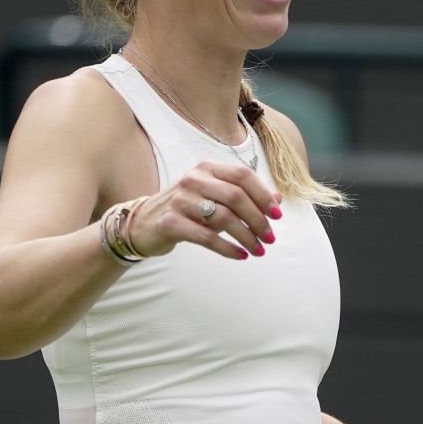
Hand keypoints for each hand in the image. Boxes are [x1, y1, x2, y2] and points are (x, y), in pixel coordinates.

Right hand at [128, 162, 280, 260]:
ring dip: (247, 237)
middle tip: (270, 238)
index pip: (243, 175)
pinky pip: (207, 237)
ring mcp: (180, 200)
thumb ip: (245, 195)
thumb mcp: (215, 197)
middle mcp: (193, 180)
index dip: (263, 196)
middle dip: (258, 220)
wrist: (145, 223)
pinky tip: (241, 255)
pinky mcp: (171, 222)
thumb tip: (278, 199)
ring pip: (224, 218)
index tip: (277, 216)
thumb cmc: (188, 208)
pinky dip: (228, 248)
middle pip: (236, 197)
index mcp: (207, 168)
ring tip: (259, 250)